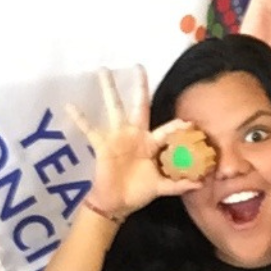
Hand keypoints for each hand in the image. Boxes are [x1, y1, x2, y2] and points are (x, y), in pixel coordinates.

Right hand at [65, 67, 197, 218]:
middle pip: (139, 105)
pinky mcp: (102, 144)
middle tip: (138, 66)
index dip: (177, 126)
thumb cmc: (138, 192)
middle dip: (140, 87)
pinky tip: (70, 105)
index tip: (188, 122)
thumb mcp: (161, 187)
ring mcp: (117, 137)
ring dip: (109, 90)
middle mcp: (135, 134)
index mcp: (151, 143)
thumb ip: (179, 184)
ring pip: (114, 108)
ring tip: (103, 70)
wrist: (116, 203)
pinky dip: (79, 118)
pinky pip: (89, 129)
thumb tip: (200, 184)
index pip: (167, 130)